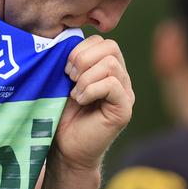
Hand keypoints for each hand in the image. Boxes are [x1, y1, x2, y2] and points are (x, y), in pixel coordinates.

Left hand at [54, 35, 134, 170]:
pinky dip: (91, 89)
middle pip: (111, 47)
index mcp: (107, 69)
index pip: (102, 41)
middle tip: (70, 78)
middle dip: (83, 58)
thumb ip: (71, 60)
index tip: (65, 69)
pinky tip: (80, 100)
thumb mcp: (64, 80)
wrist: (65, 148)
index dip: (80, 49)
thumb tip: (66, 40)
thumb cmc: (62, 114)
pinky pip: (113, 85)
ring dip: (86, 77)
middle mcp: (121, 78)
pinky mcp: (124, 109)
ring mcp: (125, 94)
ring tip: (75, 92)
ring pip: (111, 64)